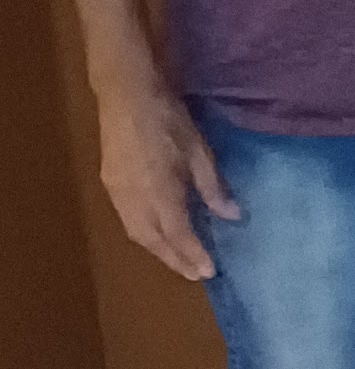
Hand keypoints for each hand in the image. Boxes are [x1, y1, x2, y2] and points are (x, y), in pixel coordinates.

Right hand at [96, 73, 238, 280]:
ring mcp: (117, 193)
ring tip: (179, 261)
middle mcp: (135, 199)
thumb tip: (231, 216)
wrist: (125, 93)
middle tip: (196, 275)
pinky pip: (127, 221)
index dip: (194, 255)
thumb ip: (213, 187)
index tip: (210, 272)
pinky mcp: (109, 184)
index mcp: (160, 191)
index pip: (178, 234)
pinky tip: (156, 235)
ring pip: (137, 234)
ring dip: (159, 252)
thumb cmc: (167, 118)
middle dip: (176, 260)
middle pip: (155, 241)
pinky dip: (144, 235)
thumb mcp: (198, 150)